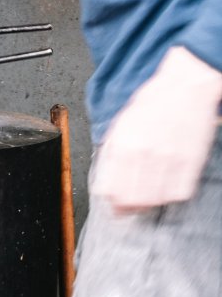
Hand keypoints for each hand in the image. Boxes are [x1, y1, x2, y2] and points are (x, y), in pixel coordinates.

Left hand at [92, 47, 221, 212]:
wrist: (184, 87)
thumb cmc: (152, 103)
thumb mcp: (120, 125)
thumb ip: (112, 152)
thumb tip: (106, 180)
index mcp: (122, 145)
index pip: (110, 189)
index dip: (111, 202)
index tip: (113, 206)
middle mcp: (143, 154)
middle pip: (131, 200)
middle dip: (128, 209)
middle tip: (130, 208)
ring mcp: (169, 159)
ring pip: (154, 201)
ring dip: (149, 205)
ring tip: (148, 199)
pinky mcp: (191, 161)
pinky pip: (179, 193)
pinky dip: (172, 196)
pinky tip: (167, 188)